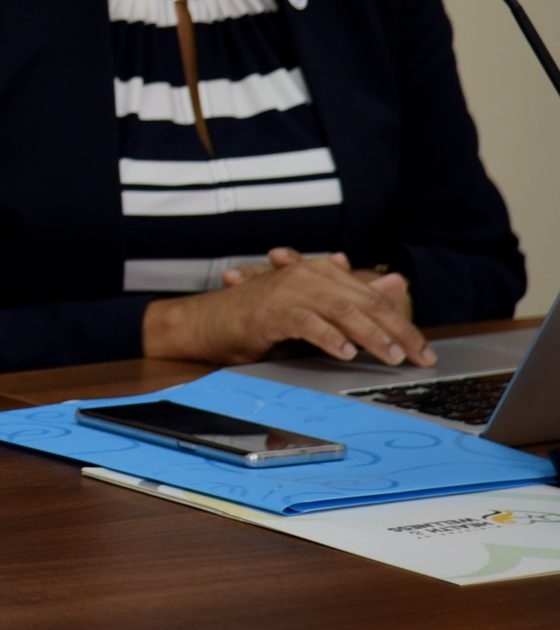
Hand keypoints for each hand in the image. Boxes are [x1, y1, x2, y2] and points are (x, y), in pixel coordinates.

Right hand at [146, 249, 435, 367]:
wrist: (206, 323)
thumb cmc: (258, 316)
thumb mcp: (313, 308)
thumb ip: (353, 298)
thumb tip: (396, 286)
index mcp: (320, 272)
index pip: (372, 299)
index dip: (401, 323)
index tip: (424, 350)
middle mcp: (307, 276)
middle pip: (364, 304)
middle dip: (397, 332)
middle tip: (420, 357)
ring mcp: (288, 292)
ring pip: (342, 312)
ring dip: (372, 336)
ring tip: (393, 357)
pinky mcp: (270, 312)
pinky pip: (307, 323)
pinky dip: (328, 337)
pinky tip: (345, 352)